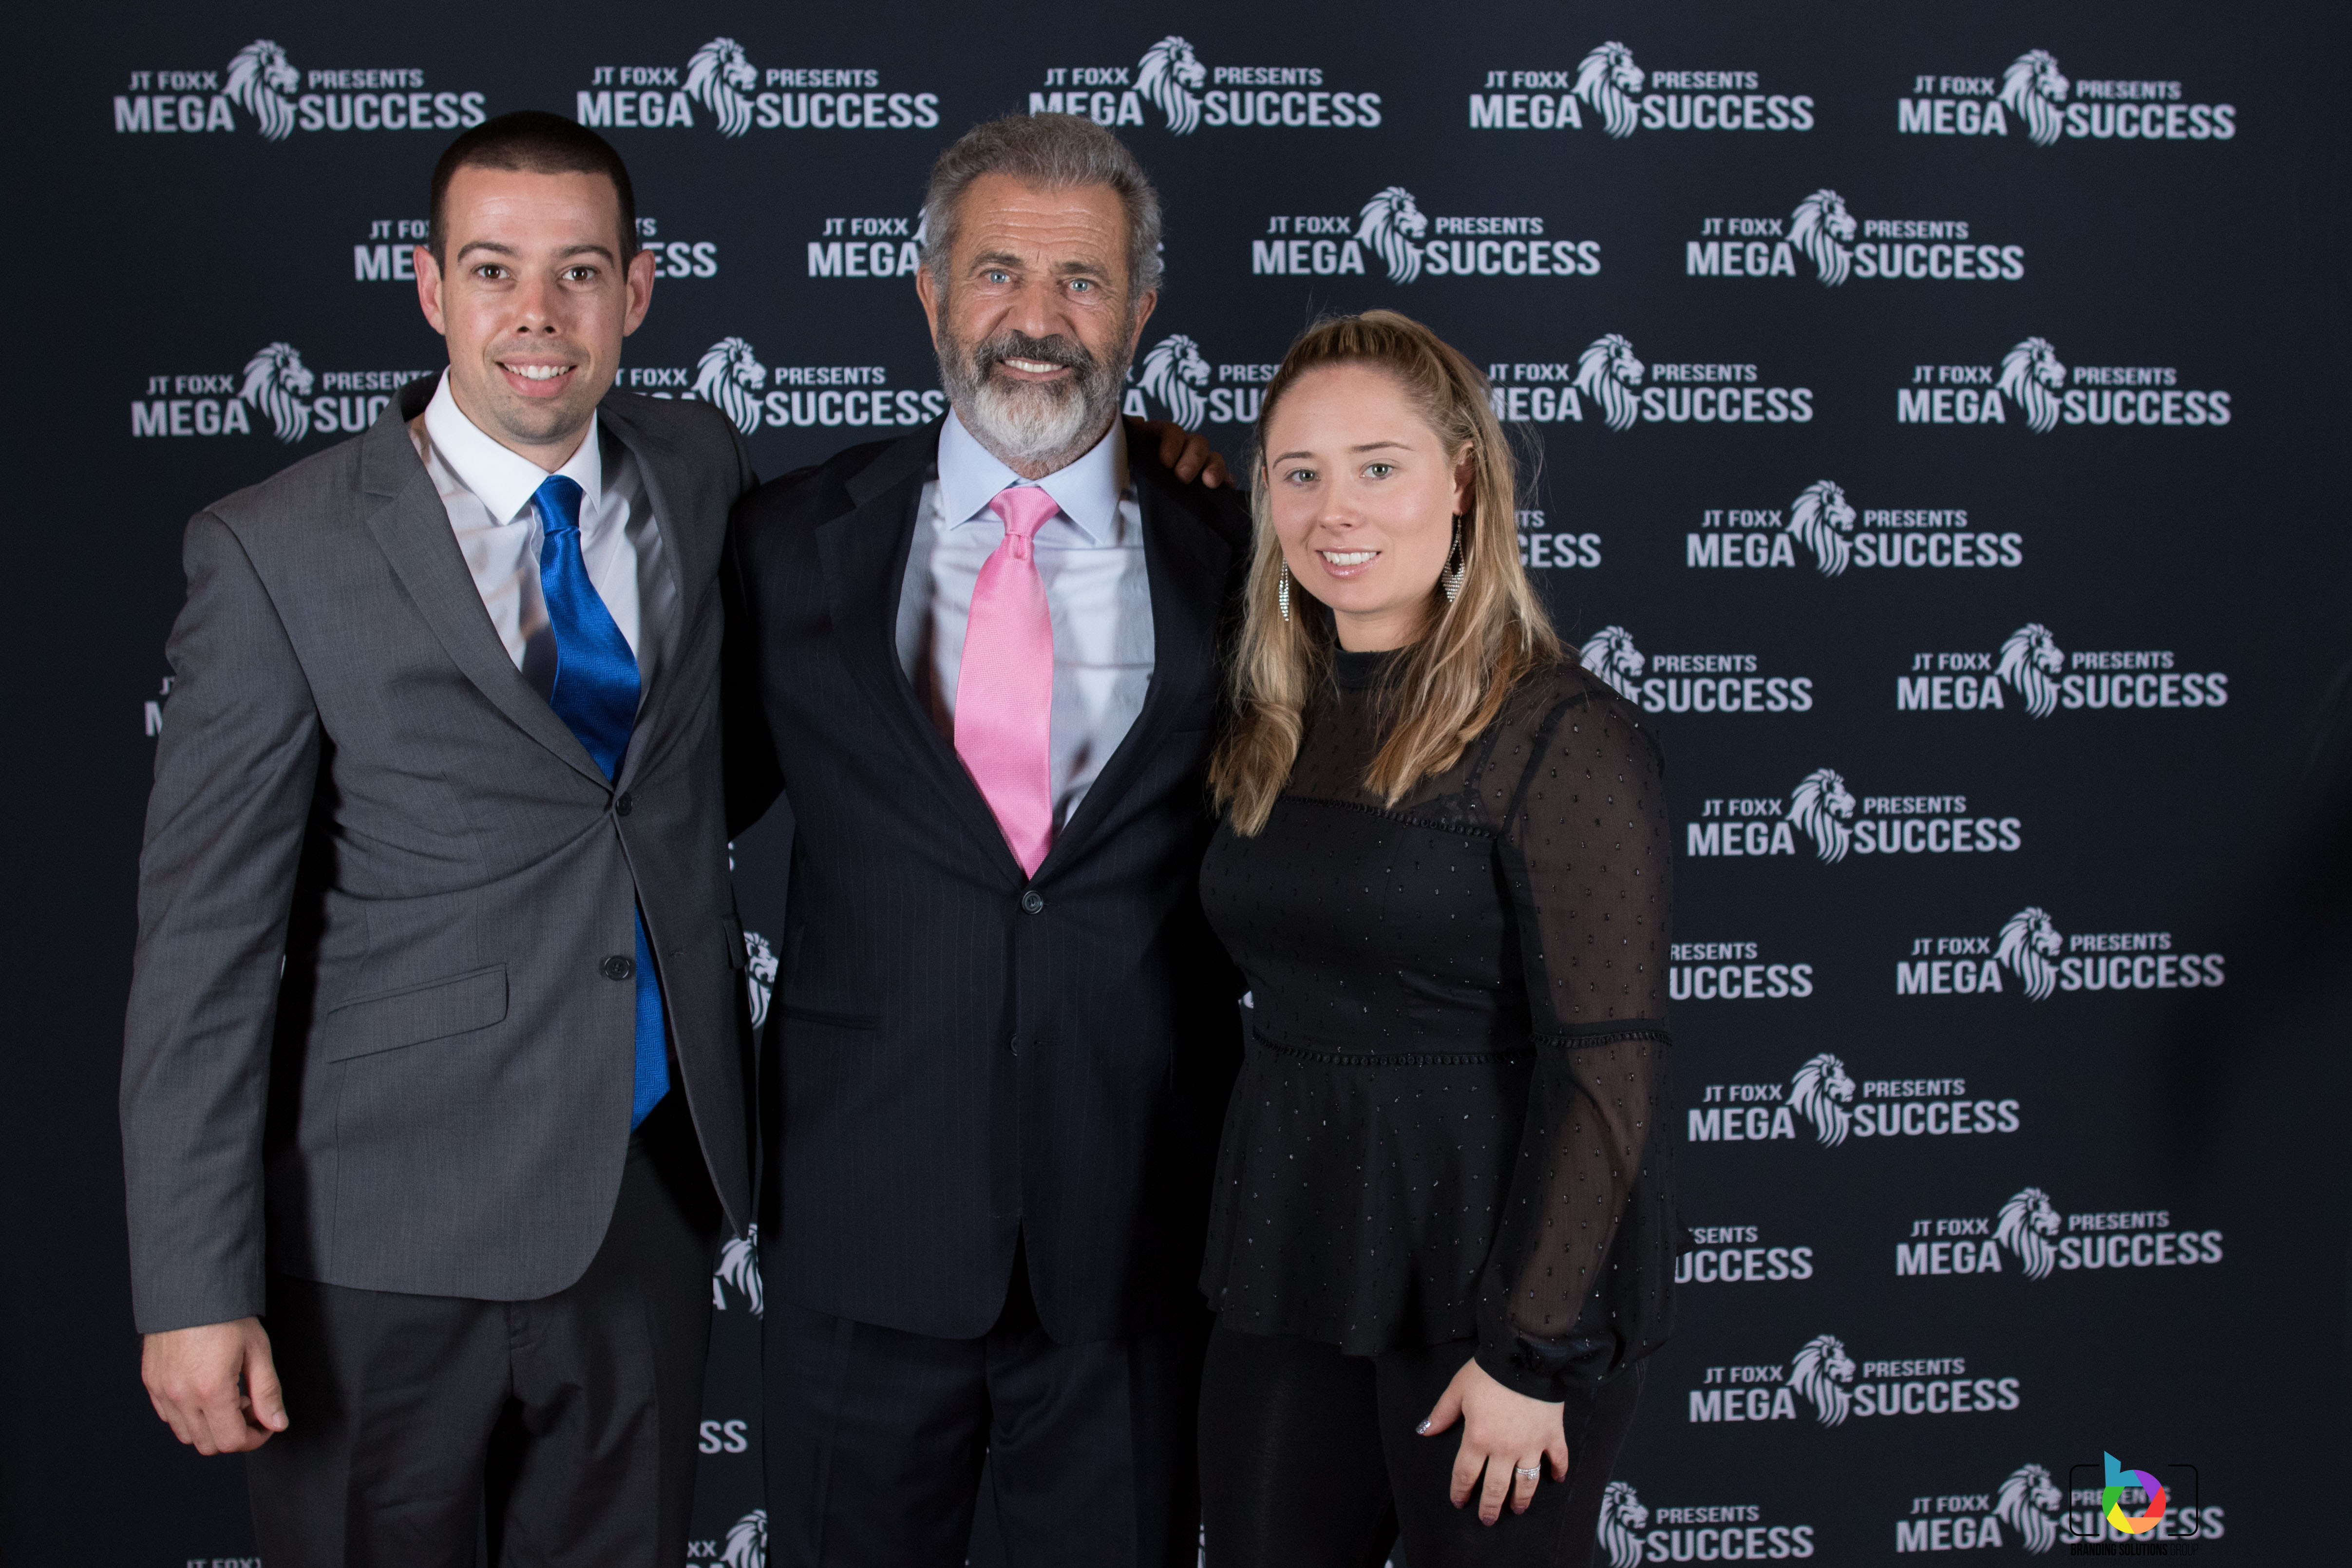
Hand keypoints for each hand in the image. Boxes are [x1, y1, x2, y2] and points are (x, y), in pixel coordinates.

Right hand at [142, 1317, 286, 1453]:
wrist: (190, 1289)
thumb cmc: (226, 1315)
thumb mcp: (257, 1351)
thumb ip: (267, 1392)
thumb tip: (277, 1423)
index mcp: (211, 1391)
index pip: (231, 1441)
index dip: (254, 1439)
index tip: (266, 1425)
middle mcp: (182, 1397)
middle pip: (208, 1445)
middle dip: (233, 1435)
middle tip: (249, 1409)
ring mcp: (162, 1391)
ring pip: (186, 1435)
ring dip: (210, 1427)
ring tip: (229, 1398)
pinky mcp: (152, 1383)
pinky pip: (168, 1417)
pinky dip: (189, 1416)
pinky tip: (206, 1393)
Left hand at [1128, 416, 1230, 487]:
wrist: (1125, 512)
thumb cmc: (1121, 482)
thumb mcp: (1118, 460)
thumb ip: (1124, 441)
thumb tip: (1137, 421)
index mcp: (1158, 440)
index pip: (1171, 431)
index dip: (1171, 443)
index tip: (1165, 462)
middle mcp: (1181, 450)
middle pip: (1197, 442)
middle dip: (1192, 459)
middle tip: (1182, 477)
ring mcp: (1197, 467)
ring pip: (1212, 458)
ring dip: (1213, 468)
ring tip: (1209, 483)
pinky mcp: (1207, 486)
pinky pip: (1223, 479)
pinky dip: (1226, 481)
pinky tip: (1227, 487)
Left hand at [1418, 1356, 1567, 1524]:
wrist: (1525, 1356)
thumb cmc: (1488, 1372)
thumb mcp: (1458, 1389)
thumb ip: (1441, 1414)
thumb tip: (1424, 1431)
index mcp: (1478, 1439)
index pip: (1465, 1474)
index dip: (1461, 1491)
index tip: (1459, 1501)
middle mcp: (1504, 1449)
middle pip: (1496, 1488)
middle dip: (1490, 1507)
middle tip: (1488, 1519)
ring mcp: (1531, 1445)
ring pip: (1525, 1483)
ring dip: (1521, 1500)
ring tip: (1516, 1509)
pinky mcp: (1552, 1435)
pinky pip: (1558, 1460)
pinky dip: (1558, 1471)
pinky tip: (1556, 1480)